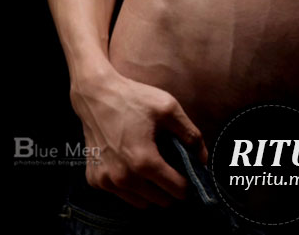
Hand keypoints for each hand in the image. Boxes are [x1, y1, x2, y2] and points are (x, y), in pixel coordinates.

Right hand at [71, 68, 206, 208]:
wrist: (96, 95)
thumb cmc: (134, 98)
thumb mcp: (169, 109)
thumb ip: (191, 135)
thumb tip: (204, 159)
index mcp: (144, 162)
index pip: (176, 190)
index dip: (188, 183)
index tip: (189, 174)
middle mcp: (123, 178)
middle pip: (159, 201)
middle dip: (170, 188)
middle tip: (172, 168)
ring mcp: (106, 181)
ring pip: (140, 202)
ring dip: (150, 190)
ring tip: (152, 166)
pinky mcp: (94, 180)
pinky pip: (120, 194)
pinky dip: (130, 186)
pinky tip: (131, 164)